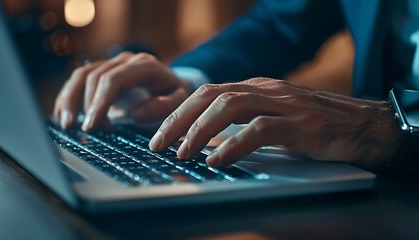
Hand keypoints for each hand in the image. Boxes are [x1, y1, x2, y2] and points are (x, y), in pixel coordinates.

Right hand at [53, 52, 190, 130]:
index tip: (92, 125)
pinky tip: (62, 114)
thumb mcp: (179, 100)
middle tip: (82, 130)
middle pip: (94, 77)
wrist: (171, 82)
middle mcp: (125, 60)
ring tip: (67, 124)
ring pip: (82, 74)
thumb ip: (164, 106)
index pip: (114, 80)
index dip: (99, 102)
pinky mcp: (103, 71)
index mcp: (144, 65)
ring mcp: (112, 63)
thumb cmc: (174, 93)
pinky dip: (68, 95)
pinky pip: (79, 78)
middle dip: (84, 105)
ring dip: (70, 99)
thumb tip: (136, 114)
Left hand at [149, 78, 407, 167]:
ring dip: (200, 130)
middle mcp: (266, 90)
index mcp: (257, 88)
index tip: (157, 129)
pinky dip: (235, 144)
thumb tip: (210, 139)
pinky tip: (218, 159)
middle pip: (211, 95)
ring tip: (183, 152)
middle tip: (158, 143)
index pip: (207, 92)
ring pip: (231, 106)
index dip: (178, 110)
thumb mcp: (276, 117)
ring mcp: (285, 104)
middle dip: (179, 119)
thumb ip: (246, 121)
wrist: (367, 125)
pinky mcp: (302, 123)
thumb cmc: (318, 124)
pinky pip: (261, 129)